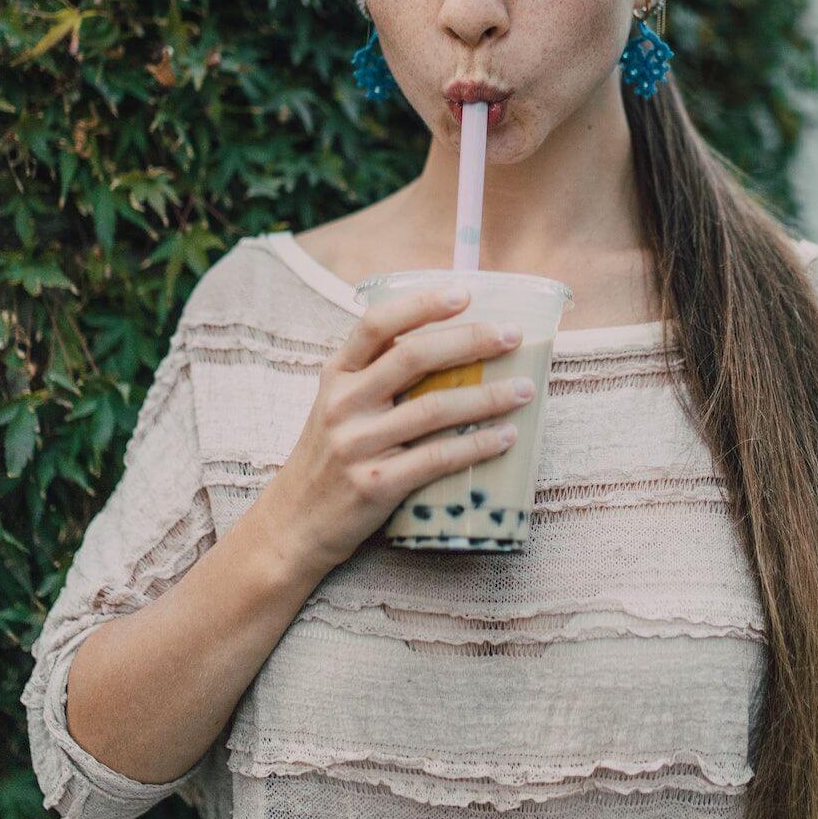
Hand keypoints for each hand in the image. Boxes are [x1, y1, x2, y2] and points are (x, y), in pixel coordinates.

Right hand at [253, 285, 535, 575]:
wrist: (293, 525)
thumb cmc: (329, 460)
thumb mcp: (337, 408)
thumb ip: (376, 379)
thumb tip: (450, 350)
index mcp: (336, 376)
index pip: (377, 325)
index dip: (421, 304)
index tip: (463, 292)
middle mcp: (343, 403)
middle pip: (413, 357)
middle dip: (469, 340)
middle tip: (512, 336)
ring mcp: (357, 444)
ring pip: (434, 408)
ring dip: (487, 396)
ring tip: (524, 389)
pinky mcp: (375, 485)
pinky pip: (437, 458)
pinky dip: (477, 446)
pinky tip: (505, 437)